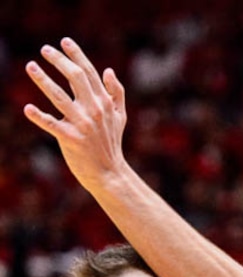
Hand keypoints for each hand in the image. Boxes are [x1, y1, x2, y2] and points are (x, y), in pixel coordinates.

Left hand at [23, 37, 127, 191]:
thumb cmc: (112, 144)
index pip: (89, 73)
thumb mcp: (120, 117)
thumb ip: (116, 93)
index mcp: (104, 103)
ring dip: (43, 80)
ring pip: (59, 97)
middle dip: (59, 61)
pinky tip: (28, 109)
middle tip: (45, 50)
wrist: (110, 174)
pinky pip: (52, 125)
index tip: (64, 42)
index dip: (77, 55)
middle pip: (75, 77)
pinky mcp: (71, 139)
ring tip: (30, 66)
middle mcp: (94, 111)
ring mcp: (82, 125)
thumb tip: (108, 70)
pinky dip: (39, 117)